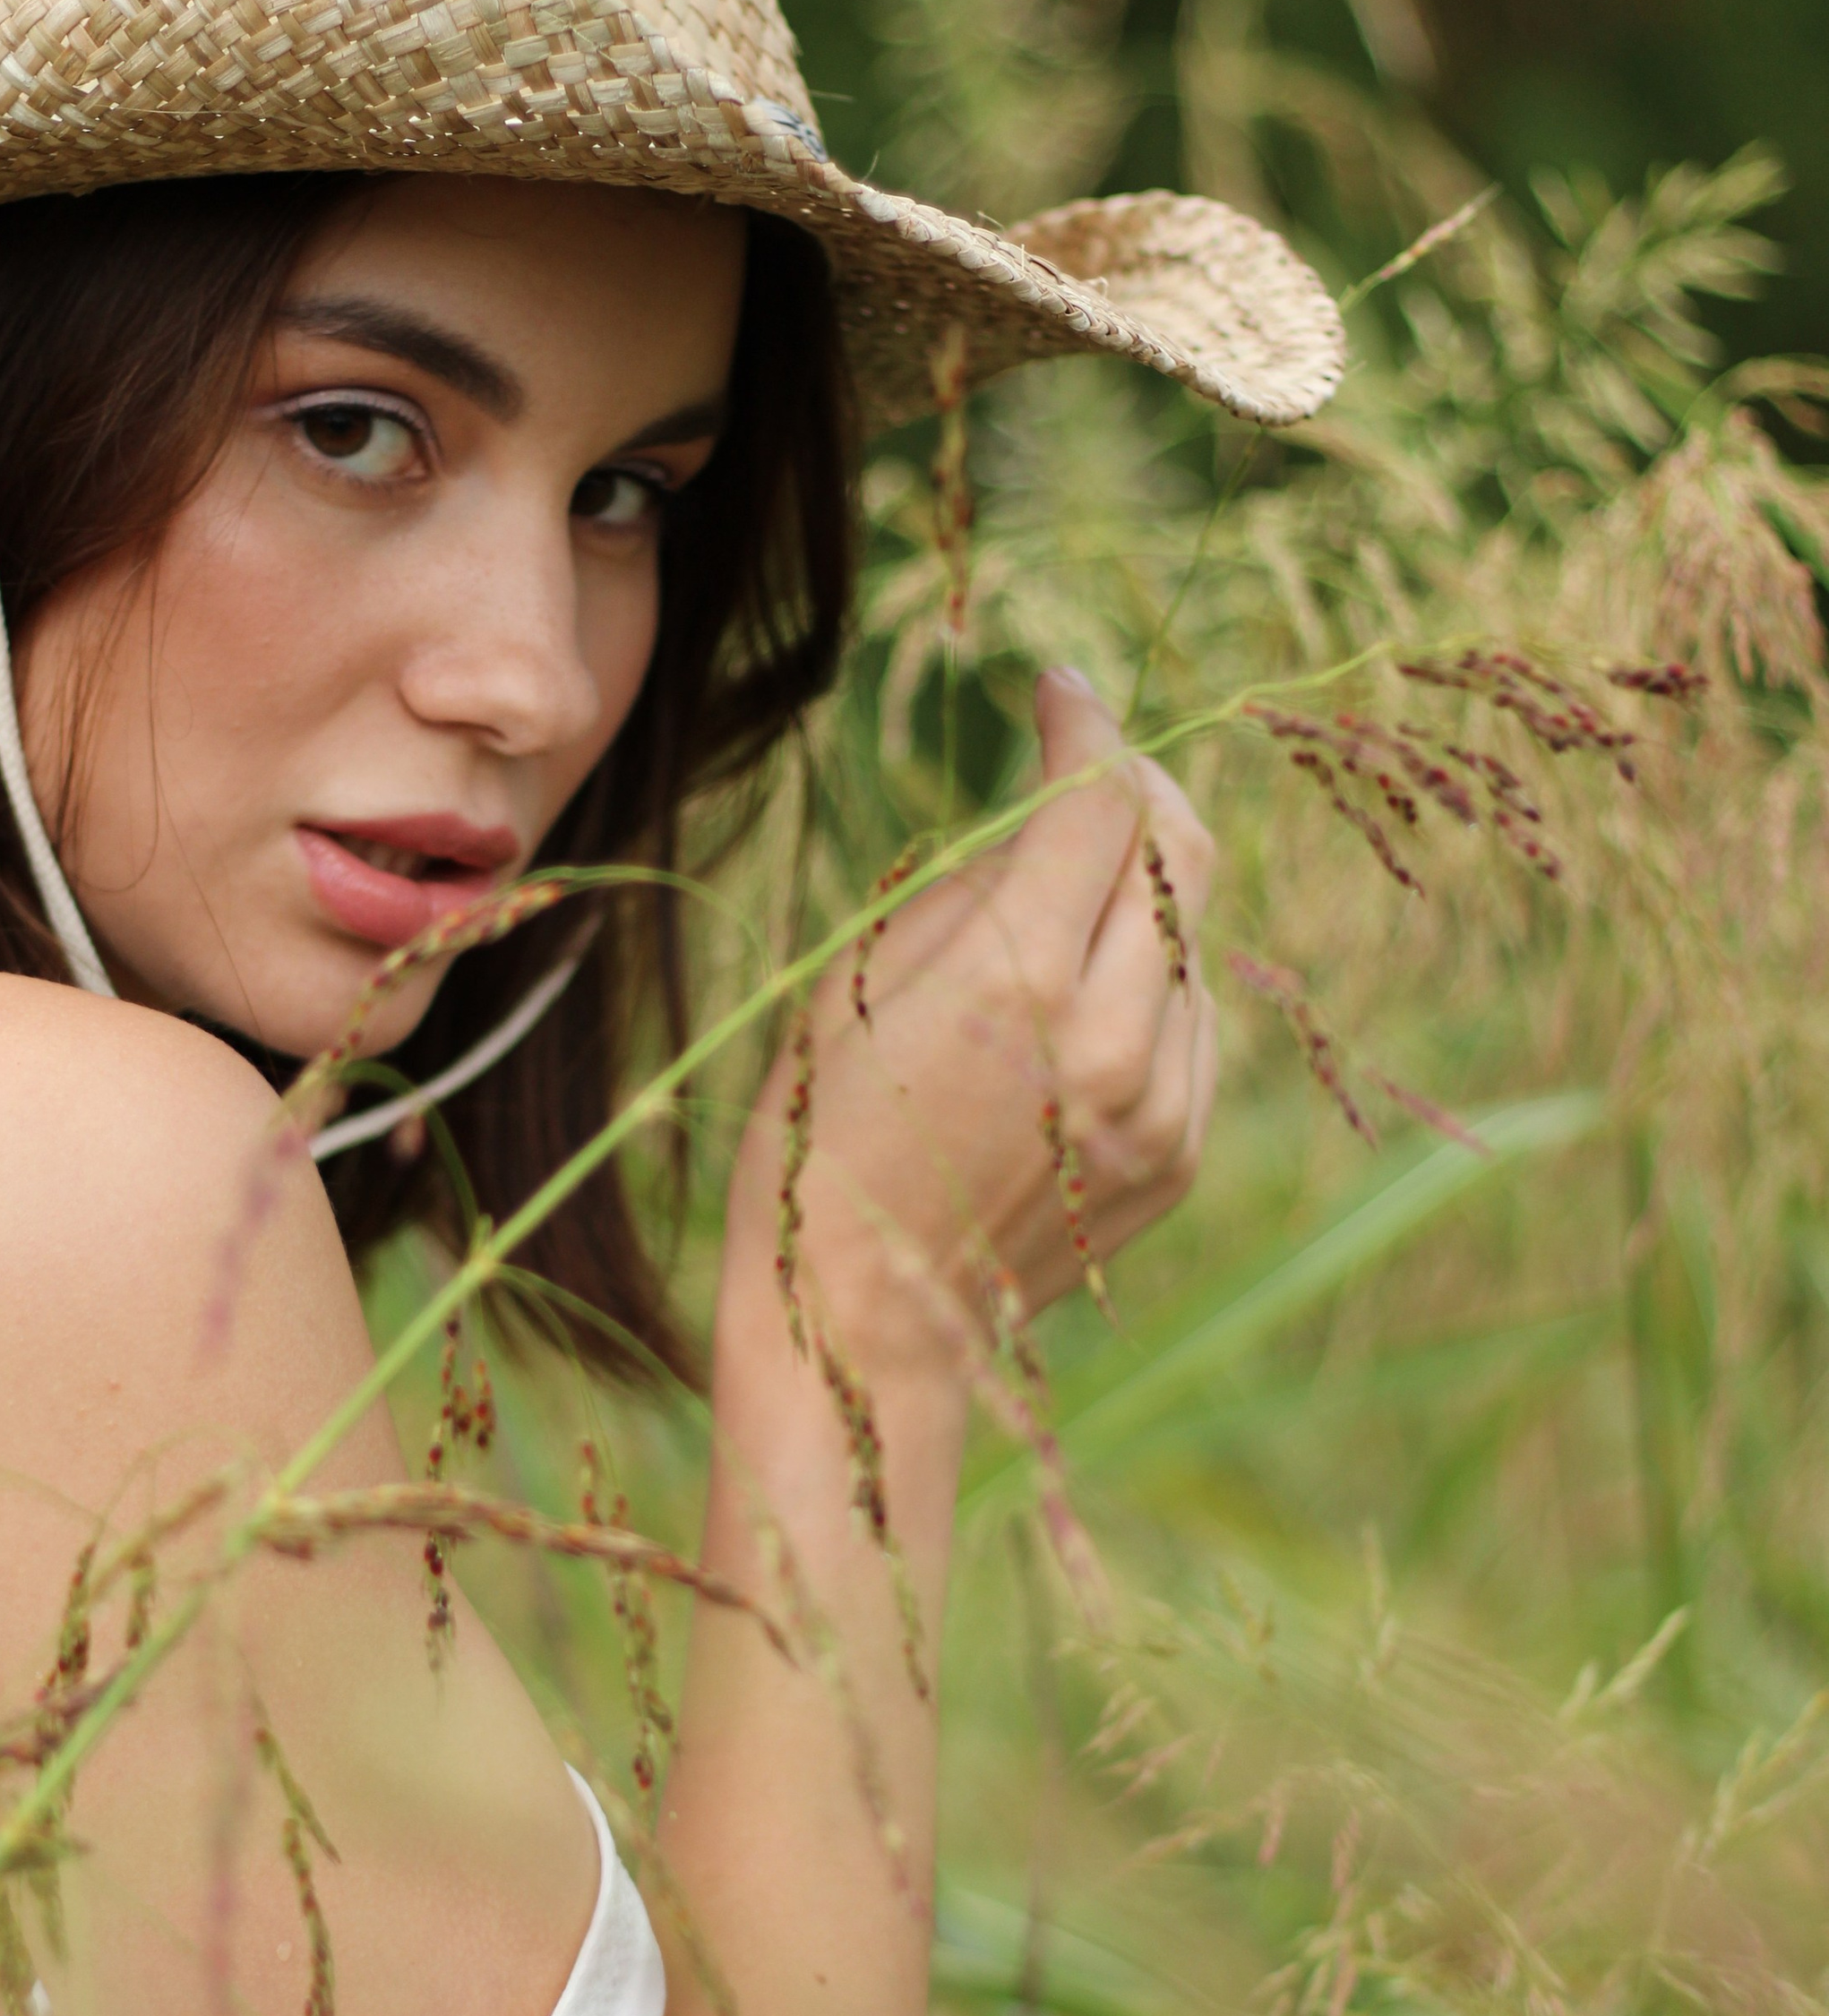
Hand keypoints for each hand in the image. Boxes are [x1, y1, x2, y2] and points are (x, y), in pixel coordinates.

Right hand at [733, 669, 1215, 1366]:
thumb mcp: (859, 981)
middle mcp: (1116, 1041)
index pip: (1103, 803)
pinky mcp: (1180, 1153)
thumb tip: (1054, 801)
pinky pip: (1193, 1025)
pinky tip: (1072, 1013)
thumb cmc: (822, 1137)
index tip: (1061, 692)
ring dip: (1136, 896)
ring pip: (1189, 939)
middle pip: (1180, 852)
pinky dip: (1147, 987)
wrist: (863, 1323)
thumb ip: (974, 882)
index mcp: (1020, 983)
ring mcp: (1162, 1106)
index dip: (1088, 728)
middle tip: (1087, 765)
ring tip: (1050, 916)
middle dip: (1138, 787)